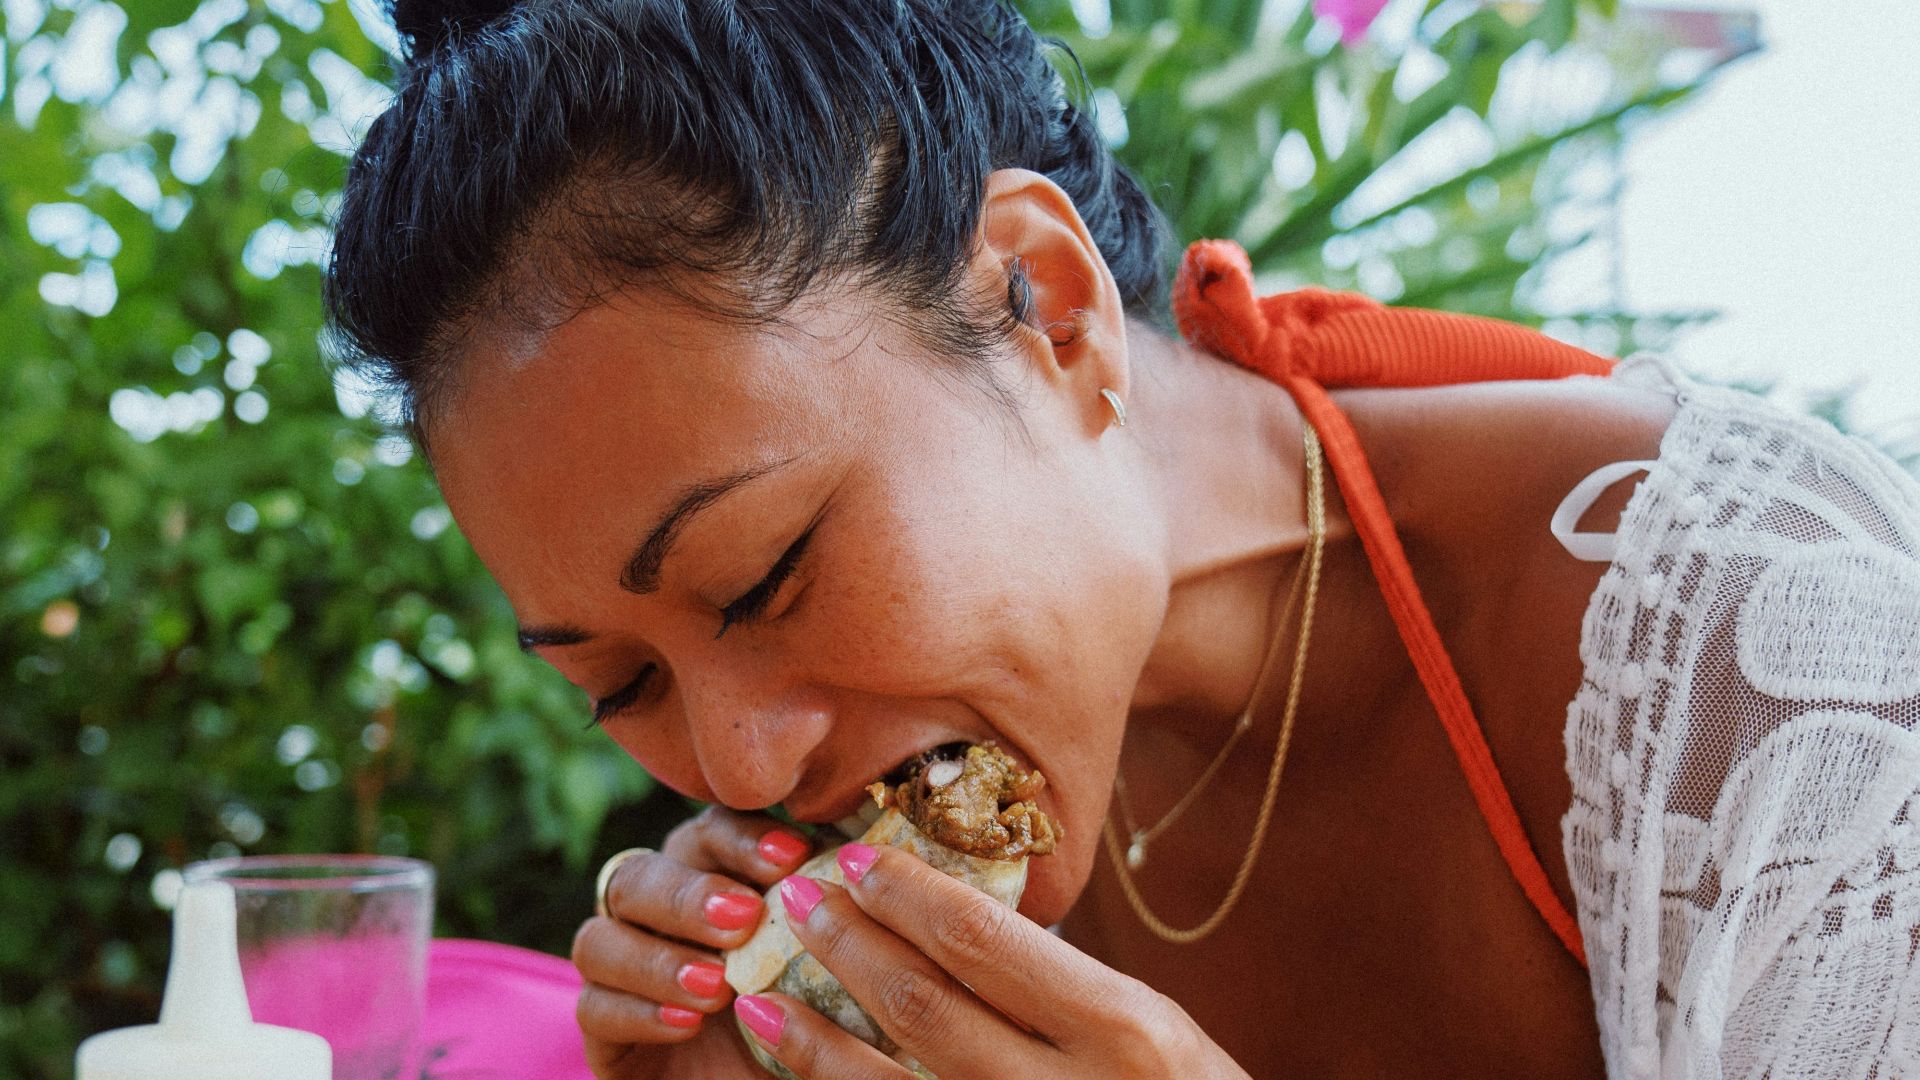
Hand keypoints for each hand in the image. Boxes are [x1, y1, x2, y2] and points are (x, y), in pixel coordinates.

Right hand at [573, 805, 816, 1079]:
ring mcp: (622, 973)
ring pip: (599, 937)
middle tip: (744, 918)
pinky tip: (687, 1023)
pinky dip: (638, 1011)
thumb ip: (831, 915)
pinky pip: (592, 1008)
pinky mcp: (604, 1032)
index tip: (794, 855)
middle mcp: (658, 918)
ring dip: (658, 958)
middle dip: (692, 894)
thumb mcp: (834, 969)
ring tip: (716, 985)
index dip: (744, 837)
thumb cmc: (819, 1025)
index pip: (710, 832)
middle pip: (642, 874)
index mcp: (714, 881)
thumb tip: (866, 857)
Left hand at [732, 843, 1250, 1079]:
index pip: (984, 938)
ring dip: (811, 1036)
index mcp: (1122, 1026)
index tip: (855, 860)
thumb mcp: (1153, 1033)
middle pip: (923, 1002)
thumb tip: (949, 923)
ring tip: (758, 994)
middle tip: (797, 900)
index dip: (904, 894)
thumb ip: (1064, 987)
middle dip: (847, 945)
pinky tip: (790, 1073)